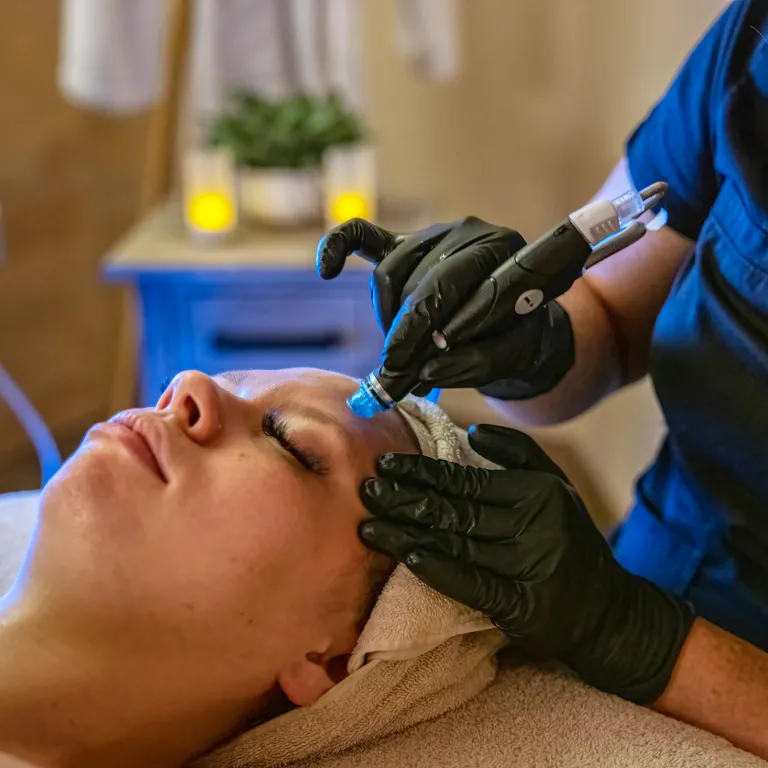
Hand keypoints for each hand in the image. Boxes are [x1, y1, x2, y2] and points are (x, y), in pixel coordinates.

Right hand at [316, 217, 573, 398]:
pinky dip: (339, 247)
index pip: (456, 286)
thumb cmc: (518, 335)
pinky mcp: (405, 242)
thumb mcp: (515, 355)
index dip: (431, 329)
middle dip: (404, 332)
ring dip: (389, 318)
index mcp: (504, 251)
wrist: (517, 319)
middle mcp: (469, 232)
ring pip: (391, 274)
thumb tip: (429, 372)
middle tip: (394, 374)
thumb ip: (480, 363)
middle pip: (419, 280)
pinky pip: (363, 236)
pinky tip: (326, 271)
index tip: (414, 369)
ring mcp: (433, 234)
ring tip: (400, 352)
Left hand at [358, 424, 693, 703]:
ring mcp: (528, 567)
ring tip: (368, 524)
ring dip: (407, 534)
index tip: (386, 463)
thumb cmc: (569, 538)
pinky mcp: (522, 606)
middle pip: (456, 510)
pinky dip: (439, 570)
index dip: (423, 472)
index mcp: (536, 492)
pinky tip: (409, 557)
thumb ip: (517, 452)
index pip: (467, 480)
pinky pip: (473, 583)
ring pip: (456, 544)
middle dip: (405, 499)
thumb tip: (471, 431)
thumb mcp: (555, 485)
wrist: (606, 608)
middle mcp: (533, 526)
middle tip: (366, 488)